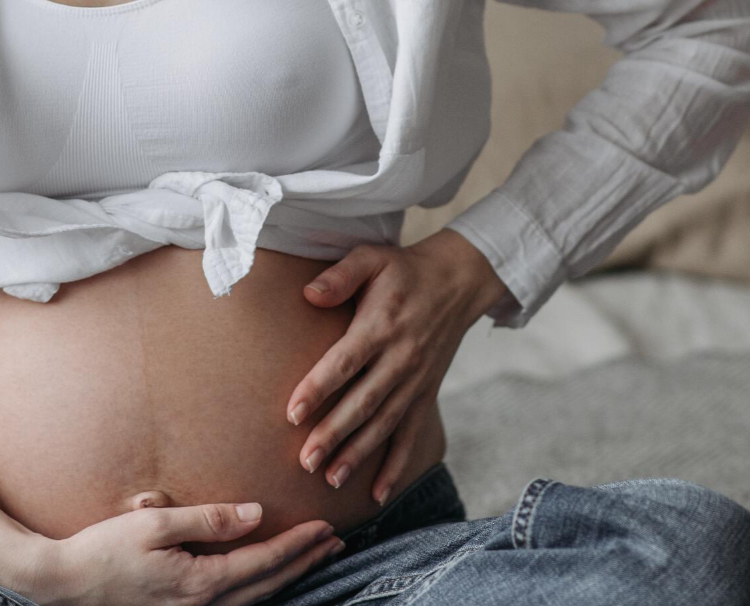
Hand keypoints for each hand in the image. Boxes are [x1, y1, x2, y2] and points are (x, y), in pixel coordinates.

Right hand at [26, 492, 346, 605]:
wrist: (66, 583)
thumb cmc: (105, 549)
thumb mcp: (155, 522)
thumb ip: (207, 519)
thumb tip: (254, 513)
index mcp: (200, 583)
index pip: (263, 561)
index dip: (297, 545)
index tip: (325, 528)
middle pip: (268, 584)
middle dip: (304, 561)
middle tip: (336, 541)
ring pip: (255, 597)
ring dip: (288, 575)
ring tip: (314, 555)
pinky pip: (236, 601)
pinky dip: (261, 586)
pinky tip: (268, 575)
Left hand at [285, 229, 510, 505]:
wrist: (457, 281)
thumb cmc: (403, 269)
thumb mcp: (371, 257)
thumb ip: (340, 276)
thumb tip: (308, 294)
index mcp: (380, 325)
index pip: (344, 362)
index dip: (318, 388)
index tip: (292, 413)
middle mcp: (399, 358)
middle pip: (362, 402)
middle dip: (333, 434)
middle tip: (304, 461)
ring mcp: (415, 380)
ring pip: (384, 424)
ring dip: (358, 454)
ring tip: (330, 478)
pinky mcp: (426, 393)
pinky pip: (411, 434)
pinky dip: (397, 465)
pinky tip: (378, 492)